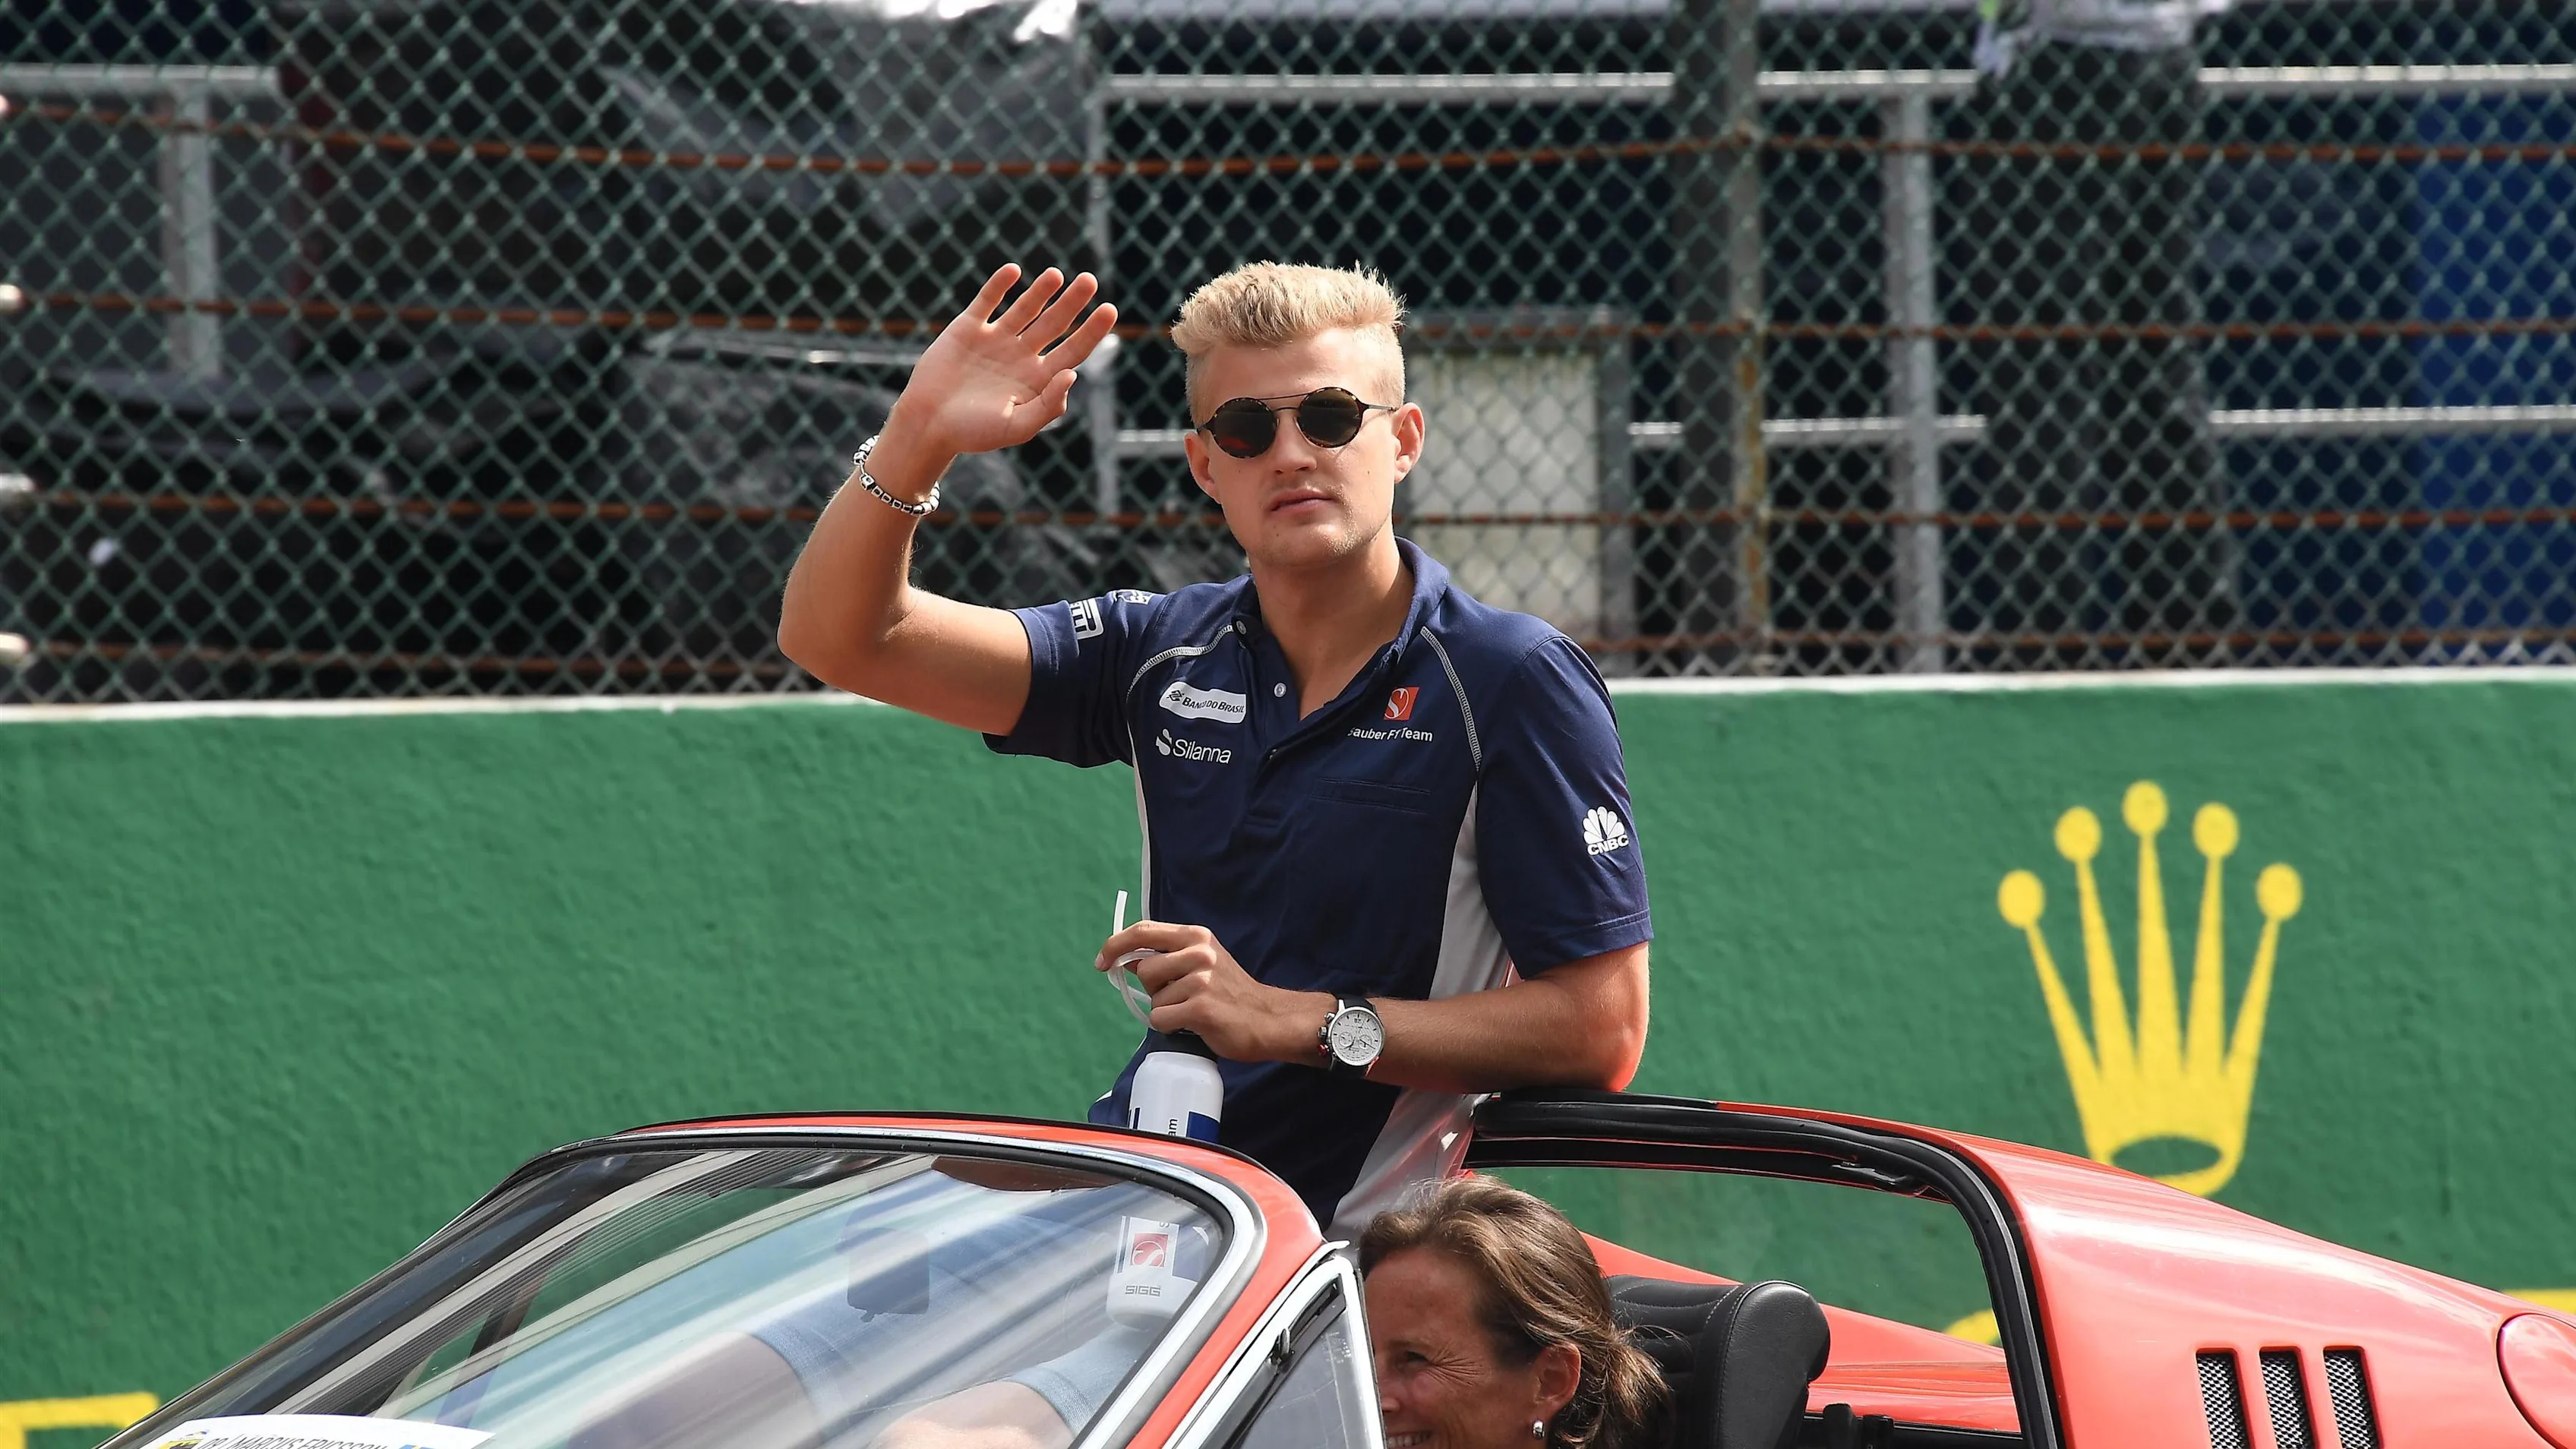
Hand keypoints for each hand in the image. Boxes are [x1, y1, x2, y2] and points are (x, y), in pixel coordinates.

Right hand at [889, 264, 1117, 459]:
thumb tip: (1072, 374)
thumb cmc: (973, 434)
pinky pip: (987, 301)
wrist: (928, 426)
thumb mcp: (1017, 427)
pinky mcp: (968, 329)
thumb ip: (1047, 405)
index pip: (1074, 350)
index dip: (1092, 331)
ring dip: (1041, 290)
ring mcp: (995, 340)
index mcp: (1038, 380)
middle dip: (1073, 302)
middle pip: (1055, 323)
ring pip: (1025, 308)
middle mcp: (1021, 356)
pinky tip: (1014, 271)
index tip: (1110, 310)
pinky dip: (999, 286)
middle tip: (1090, 280)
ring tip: (1058, 275)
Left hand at [1097, 920, 1326, 1064]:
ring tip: (1193, 1011)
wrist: (1268, 1020)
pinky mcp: (1201, 1007)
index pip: (1143, 931)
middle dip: (1154, 990)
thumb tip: (1127, 959)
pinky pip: (1161, 1019)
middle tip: (1180, 998)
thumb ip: (1169, 957)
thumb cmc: (1231, 994)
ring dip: (1166, 1011)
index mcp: (1197, 936)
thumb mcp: (1203, 963)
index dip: (1116, 945)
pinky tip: (1194, 1025)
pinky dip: (1171, 1027)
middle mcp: (1199, 952)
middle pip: (1145, 970)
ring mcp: (1201, 980)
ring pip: (1153, 999)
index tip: (1102, 962)